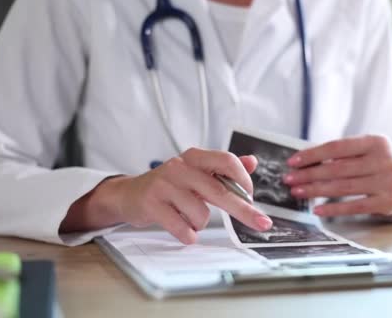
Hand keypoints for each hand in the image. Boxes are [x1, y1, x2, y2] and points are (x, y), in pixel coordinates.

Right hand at [61, 148, 272, 243]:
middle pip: (219, 190)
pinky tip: (184, 231)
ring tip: (190, 219)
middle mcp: (179, 168)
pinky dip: (188, 235)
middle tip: (262, 223)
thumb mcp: (197, 172)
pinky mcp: (151, 205)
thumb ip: (224, 169)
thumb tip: (252, 162)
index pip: (227, 161)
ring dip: (201, 224)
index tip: (251, 198)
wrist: (129, 194)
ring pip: (200, 214)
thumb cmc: (170, 185)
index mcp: (194, 157)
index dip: (244, 180)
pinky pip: (181, 228)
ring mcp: (164, 186)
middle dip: (243, 210)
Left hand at [283, 135, 391, 216]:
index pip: (337, 147)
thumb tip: (308, 159)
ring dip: (316, 190)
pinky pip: (354, 206)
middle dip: (309, 174)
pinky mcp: (387, 202)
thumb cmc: (382, 166)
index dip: (312, 154)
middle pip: (337, 168)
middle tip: (289, 179)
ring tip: (298, 192)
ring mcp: (387, 182)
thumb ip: (345, 154)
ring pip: (343, 187)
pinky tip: (317, 209)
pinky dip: (333, 209)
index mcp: (376, 142)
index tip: (293, 161)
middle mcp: (383, 160)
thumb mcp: (369, 152)